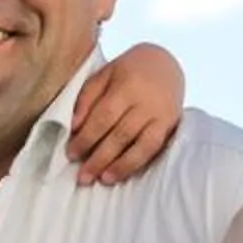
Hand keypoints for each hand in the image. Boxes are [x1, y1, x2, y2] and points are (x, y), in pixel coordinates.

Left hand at [63, 41, 185, 185]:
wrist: (165, 62)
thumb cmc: (128, 70)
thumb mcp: (104, 74)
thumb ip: (88, 98)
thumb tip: (73, 126)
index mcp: (127, 85)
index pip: (104, 116)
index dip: (87, 137)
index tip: (71, 154)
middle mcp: (147, 101)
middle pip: (121, 134)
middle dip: (100, 157)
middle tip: (83, 177)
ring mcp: (162, 114)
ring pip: (141, 145)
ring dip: (121, 165)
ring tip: (103, 180)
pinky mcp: (171, 124)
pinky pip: (154, 148)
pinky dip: (138, 163)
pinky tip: (123, 173)